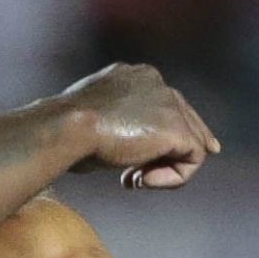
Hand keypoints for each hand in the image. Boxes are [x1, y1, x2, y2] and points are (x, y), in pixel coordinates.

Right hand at [58, 63, 221, 188]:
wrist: (66, 126)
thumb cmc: (65, 128)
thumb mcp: (92, 119)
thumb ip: (115, 123)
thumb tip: (121, 146)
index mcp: (136, 76)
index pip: (165, 105)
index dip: (162, 135)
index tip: (146, 163)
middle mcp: (157, 84)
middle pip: (186, 120)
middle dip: (171, 153)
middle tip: (144, 178)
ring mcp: (170, 105)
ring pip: (192, 142)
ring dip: (164, 168)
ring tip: (134, 179)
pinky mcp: (177, 129)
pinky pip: (193, 159)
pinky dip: (173, 177)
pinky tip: (142, 181)